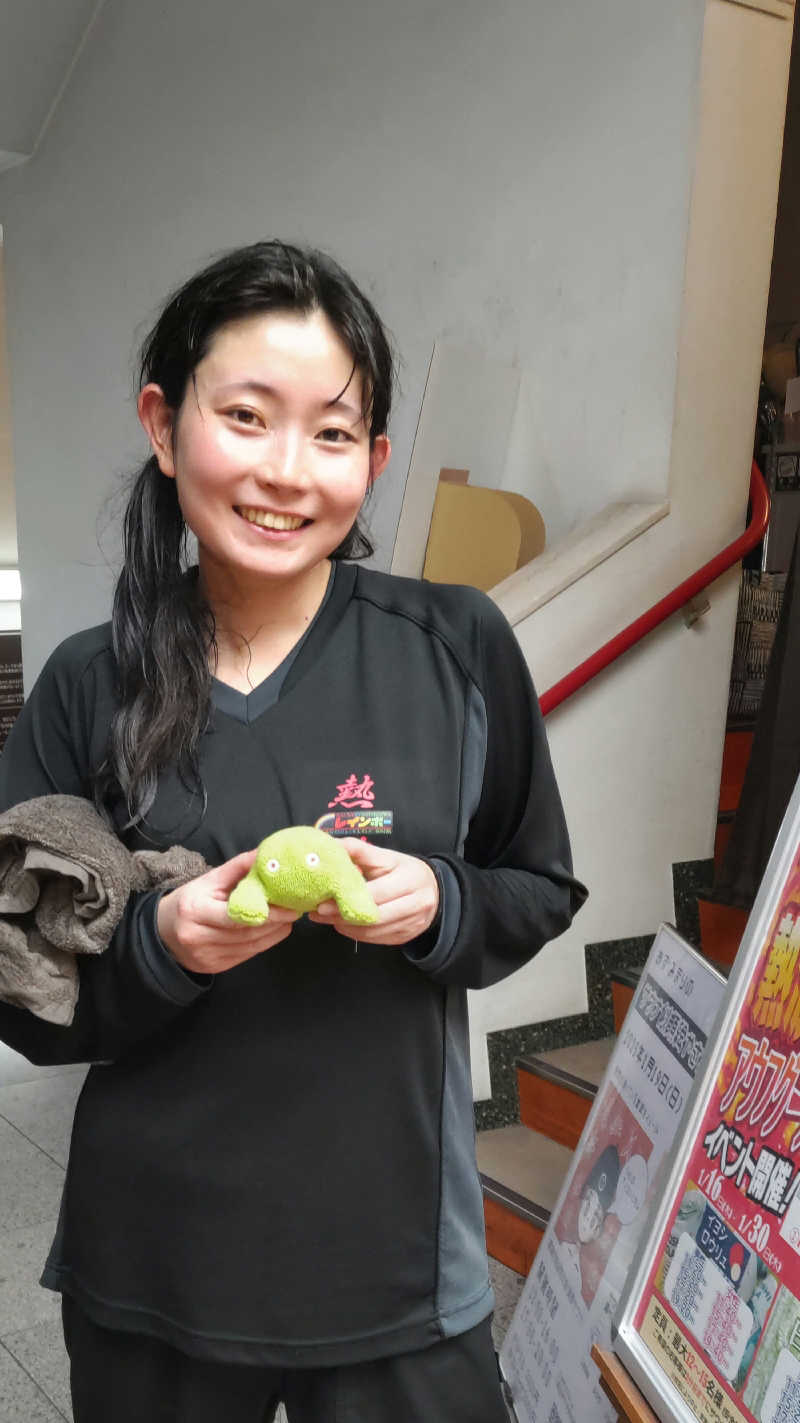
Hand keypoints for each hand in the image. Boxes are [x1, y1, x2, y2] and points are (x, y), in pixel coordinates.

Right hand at [157, 849, 297, 973]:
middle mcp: (198, 936)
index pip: (236, 914)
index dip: (266, 912)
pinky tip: (276, 930)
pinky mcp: (214, 968)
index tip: (289, 906)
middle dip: (275, 922)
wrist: (163, 934)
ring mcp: (206, 956)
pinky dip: (264, 943)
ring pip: (250, 946)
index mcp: (194, 910)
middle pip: (246, 932)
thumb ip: (237, 867)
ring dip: (274, 932)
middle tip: (295, 909)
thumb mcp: (207, 880)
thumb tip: (265, 853)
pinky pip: (246, 955)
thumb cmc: (189, 901)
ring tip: (289, 918)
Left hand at [308, 839, 439, 945]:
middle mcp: (417, 903)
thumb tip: (332, 845)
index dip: (348, 898)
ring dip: (346, 926)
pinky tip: (341, 925)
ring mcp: (413, 923)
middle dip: (342, 915)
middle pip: (374, 916)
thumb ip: (360, 851)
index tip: (322, 901)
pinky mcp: (406, 936)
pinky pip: (377, 939)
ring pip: (374, 931)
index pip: (377, 893)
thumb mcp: (386, 856)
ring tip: (325, 918)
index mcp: (411, 878)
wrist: (434, 890)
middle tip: (318, 912)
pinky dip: (356, 934)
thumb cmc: (404, 871)